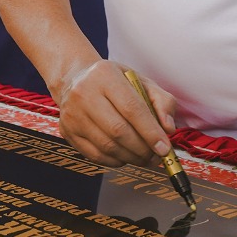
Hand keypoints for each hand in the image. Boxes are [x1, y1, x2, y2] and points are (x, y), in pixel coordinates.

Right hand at [53, 59, 177, 166]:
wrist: (75, 80)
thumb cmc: (114, 82)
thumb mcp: (141, 81)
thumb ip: (162, 101)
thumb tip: (168, 128)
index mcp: (105, 75)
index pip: (132, 108)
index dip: (150, 132)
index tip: (165, 148)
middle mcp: (84, 93)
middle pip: (118, 130)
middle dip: (142, 149)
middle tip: (156, 156)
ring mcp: (72, 114)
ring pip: (107, 146)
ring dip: (131, 157)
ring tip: (144, 157)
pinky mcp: (67, 131)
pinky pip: (95, 155)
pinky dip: (116, 161)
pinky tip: (126, 156)